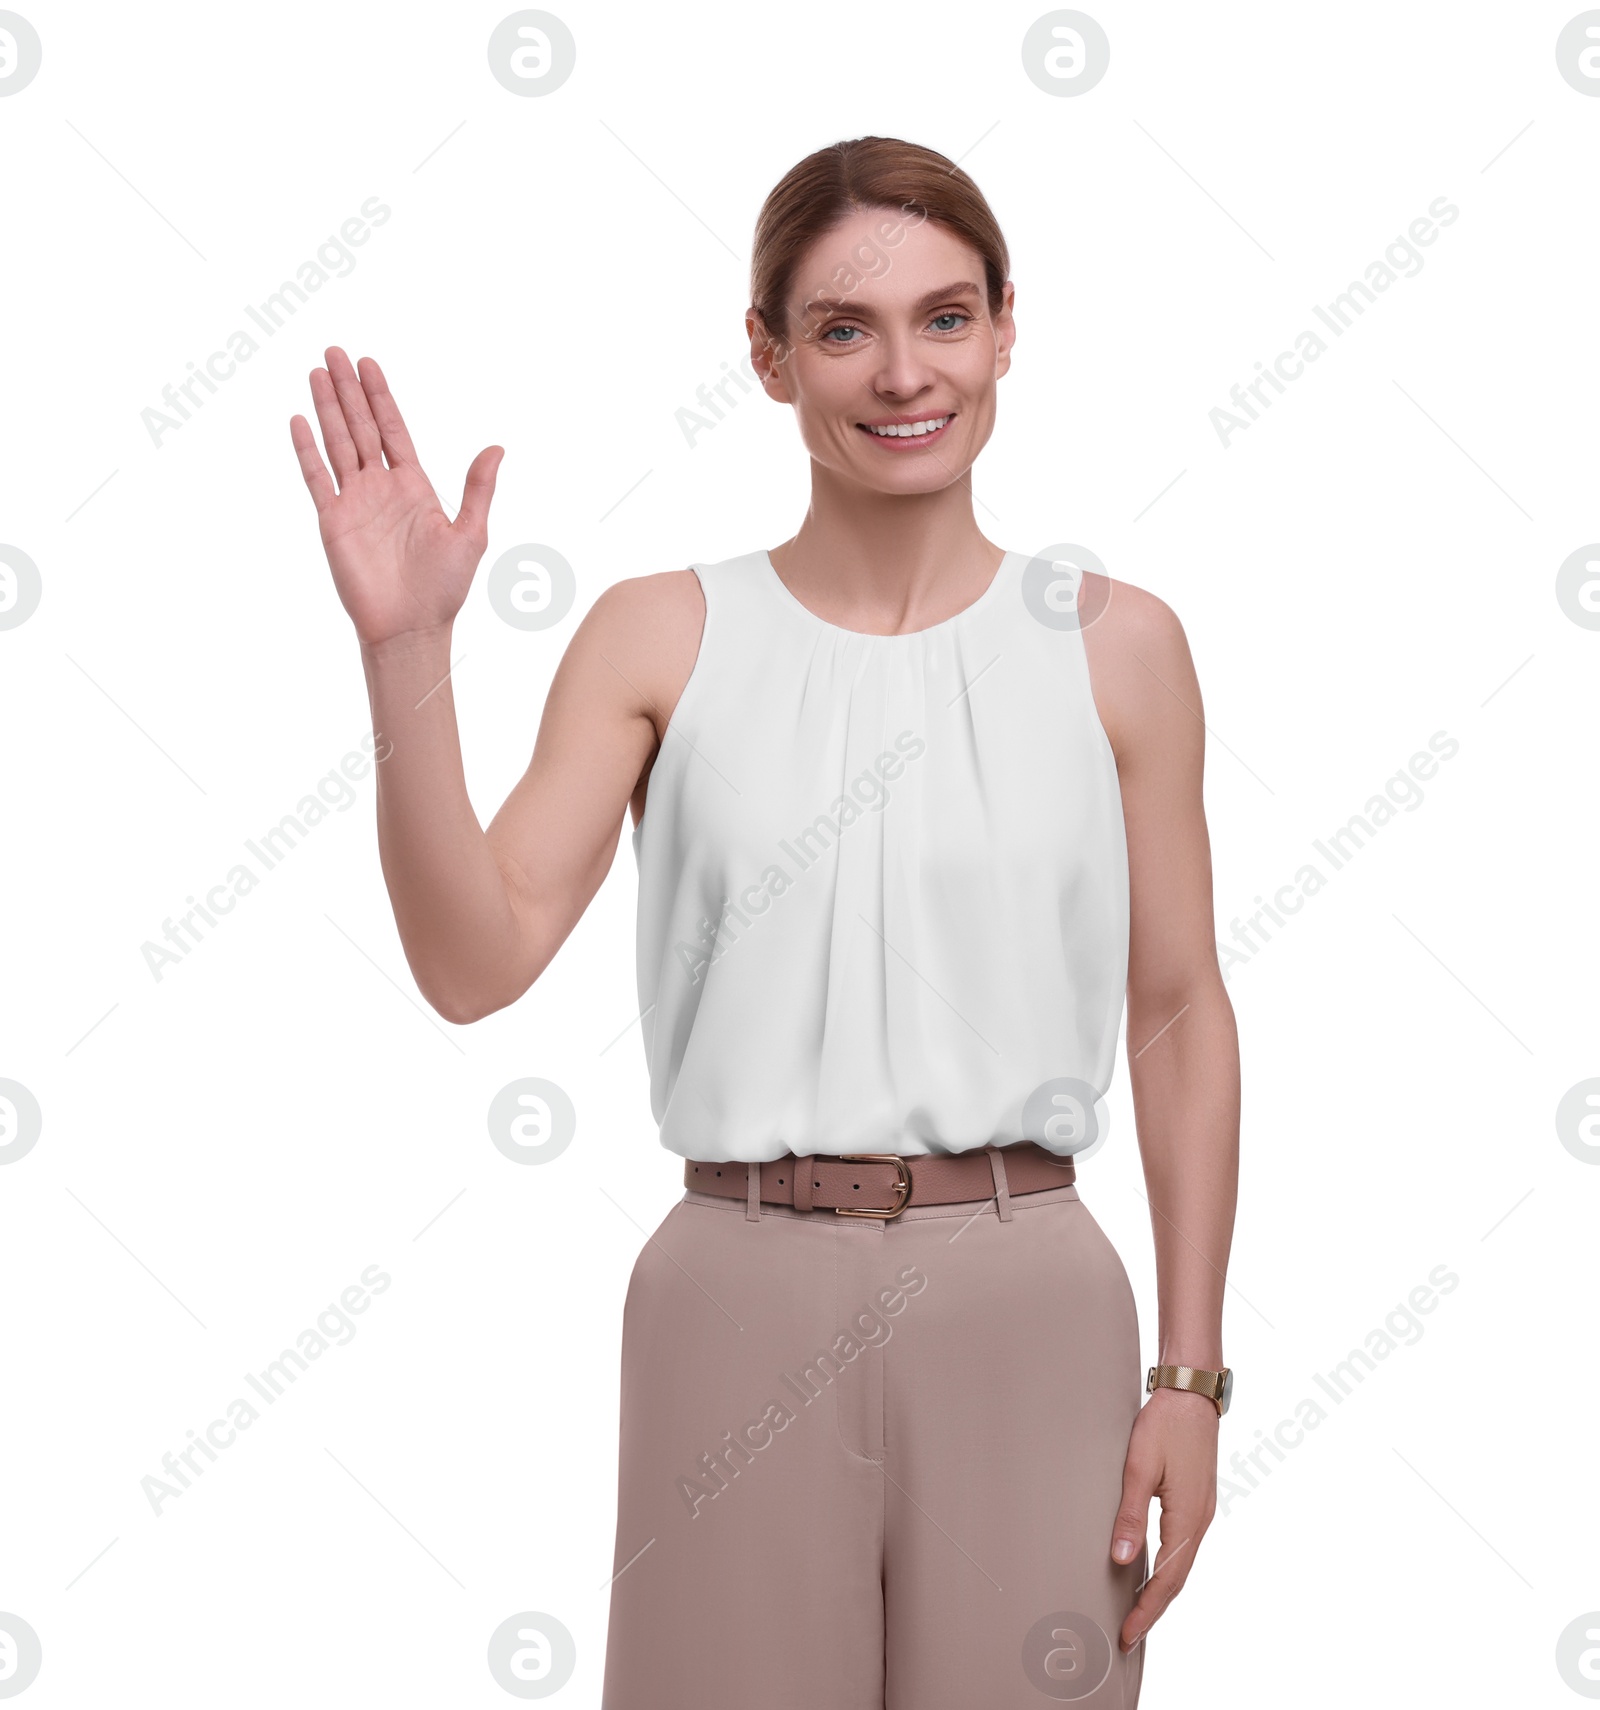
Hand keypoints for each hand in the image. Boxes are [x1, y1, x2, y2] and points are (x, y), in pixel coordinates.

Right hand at [290, 346, 503, 649]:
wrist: (412, 628)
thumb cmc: (444, 588)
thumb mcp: (471, 534)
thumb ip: (478, 489)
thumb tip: (497, 447)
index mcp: (414, 486)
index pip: (393, 430)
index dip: (381, 397)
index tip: (369, 364)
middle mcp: (381, 488)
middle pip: (361, 427)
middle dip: (349, 389)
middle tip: (334, 351)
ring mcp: (354, 502)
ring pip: (337, 443)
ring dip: (328, 408)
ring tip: (317, 372)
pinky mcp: (333, 521)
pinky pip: (316, 477)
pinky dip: (306, 449)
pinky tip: (299, 419)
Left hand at [1109, 1385, 1217, 1651]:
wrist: (1191, 1394)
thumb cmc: (1165, 1425)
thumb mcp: (1140, 1468)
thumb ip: (1131, 1515)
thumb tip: (1123, 1559)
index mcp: (1188, 1517)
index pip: (1168, 1580)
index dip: (1148, 1611)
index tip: (1128, 1634)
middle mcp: (1200, 1521)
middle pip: (1177, 1579)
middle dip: (1153, 1609)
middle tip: (1128, 1635)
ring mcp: (1201, 1512)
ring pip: (1181, 1564)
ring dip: (1160, 1591)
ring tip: (1137, 1612)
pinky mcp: (1196, 1501)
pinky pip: (1182, 1546)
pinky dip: (1168, 1567)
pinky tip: (1152, 1570)